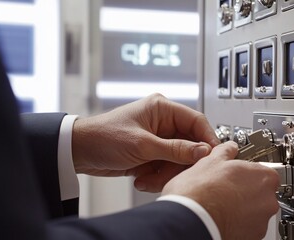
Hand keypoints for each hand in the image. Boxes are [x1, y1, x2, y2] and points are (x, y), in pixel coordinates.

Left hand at [72, 94, 219, 191]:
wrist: (80, 152)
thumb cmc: (104, 137)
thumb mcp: (143, 144)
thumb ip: (175, 149)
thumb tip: (203, 150)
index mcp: (162, 108)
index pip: (196, 120)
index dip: (207, 138)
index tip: (213, 155)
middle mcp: (163, 122)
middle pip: (190, 143)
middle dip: (181, 162)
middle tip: (173, 173)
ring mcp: (159, 138)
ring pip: (179, 158)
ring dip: (167, 172)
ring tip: (149, 178)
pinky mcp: (153, 152)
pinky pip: (168, 166)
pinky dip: (158, 175)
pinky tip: (143, 178)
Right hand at [162, 141, 279, 239]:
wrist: (191, 220)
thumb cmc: (201, 192)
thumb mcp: (211, 160)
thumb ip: (226, 151)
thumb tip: (228, 148)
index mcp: (263, 177)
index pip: (263, 170)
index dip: (247, 171)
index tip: (237, 173)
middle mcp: (268, 200)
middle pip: (260, 192)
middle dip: (245, 190)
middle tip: (225, 188)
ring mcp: (261, 221)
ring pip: (254, 211)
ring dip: (241, 208)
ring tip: (220, 203)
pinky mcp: (251, 237)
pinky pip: (247, 227)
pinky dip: (236, 223)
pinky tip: (220, 216)